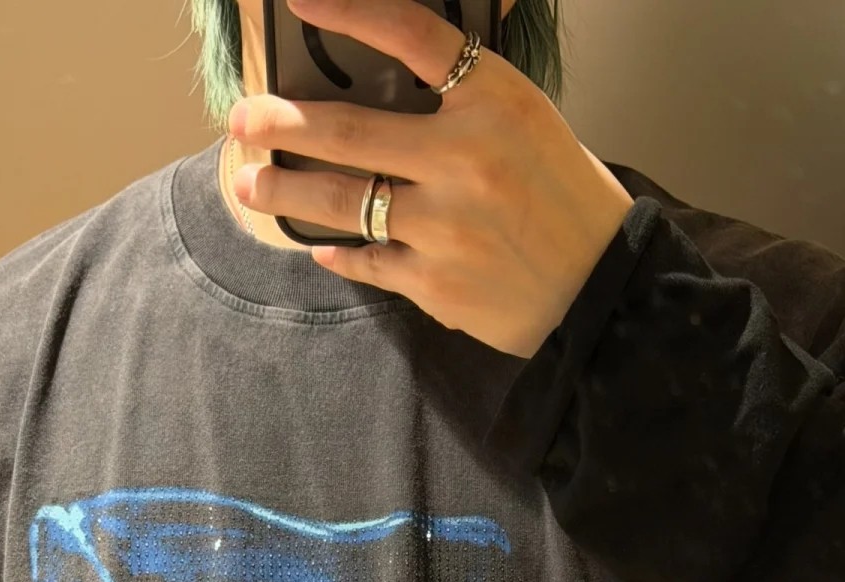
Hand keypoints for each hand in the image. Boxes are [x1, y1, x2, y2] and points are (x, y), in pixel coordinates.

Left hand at [229, 0, 634, 357]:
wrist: (601, 290)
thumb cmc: (564, 200)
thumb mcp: (527, 123)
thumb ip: (463, 99)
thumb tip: (384, 91)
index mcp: (496, 101)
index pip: (409, 35)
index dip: (349, 12)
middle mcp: (466, 158)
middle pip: (348, 131)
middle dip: (281, 125)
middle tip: (243, 122)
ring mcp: (446, 225)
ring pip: (343, 202)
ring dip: (286, 192)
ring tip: (252, 186)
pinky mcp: (435, 282)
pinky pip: (366, 260)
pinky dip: (338, 252)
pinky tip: (320, 245)